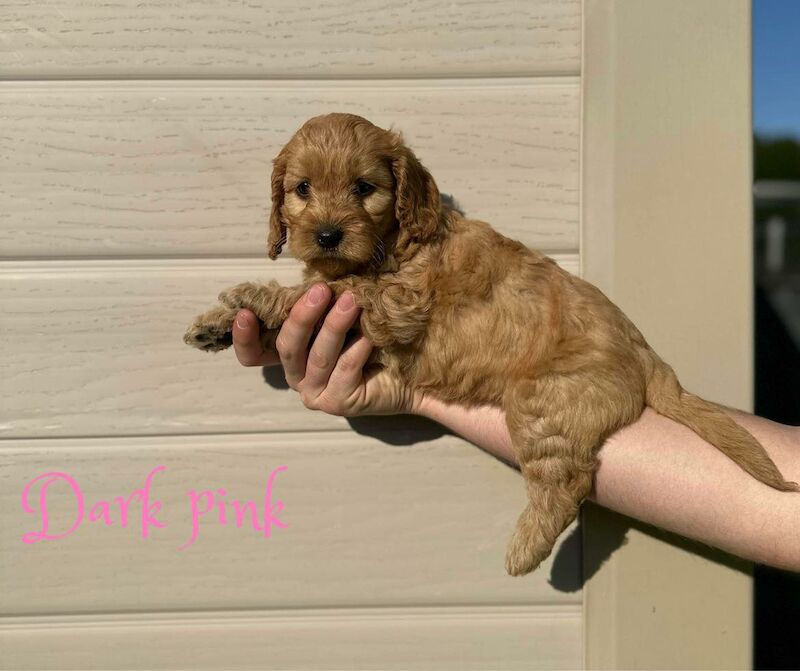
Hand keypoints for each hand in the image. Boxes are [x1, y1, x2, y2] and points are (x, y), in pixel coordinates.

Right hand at [231, 283, 422, 416]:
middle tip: (321, 290)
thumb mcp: (339, 318)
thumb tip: (316, 275)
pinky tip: (370, 335)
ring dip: (334, 326)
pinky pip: (345, 369)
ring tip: (352, 302)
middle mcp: (298, 377)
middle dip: (303, 316)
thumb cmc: (371, 340)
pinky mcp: (339, 403)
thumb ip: (321, 306)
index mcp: (292, 357)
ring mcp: (316, 393)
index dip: (244, 337)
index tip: (244, 312)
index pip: (254, 354)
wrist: (410, 376)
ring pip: (318, 356)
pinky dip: (357, 349)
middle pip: (288, 347)